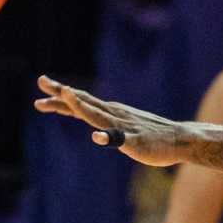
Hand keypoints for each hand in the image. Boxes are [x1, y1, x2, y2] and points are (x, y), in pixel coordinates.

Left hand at [34, 76, 190, 165]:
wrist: (181, 139)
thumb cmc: (152, 136)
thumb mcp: (125, 130)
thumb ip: (110, 128)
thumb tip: (96, 131)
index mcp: (110, 112)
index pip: (81, 102)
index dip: (60, 96)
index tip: (41, 87)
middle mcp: (114, 114)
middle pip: (84, 102)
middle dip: (62, 94)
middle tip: (41, 81)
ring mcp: (125, 126)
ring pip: (99, 115)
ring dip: (82, 106)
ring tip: (67, 96)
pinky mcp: (136, 141)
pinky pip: (121, 139)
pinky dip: (109, 137)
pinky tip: (97, 137)